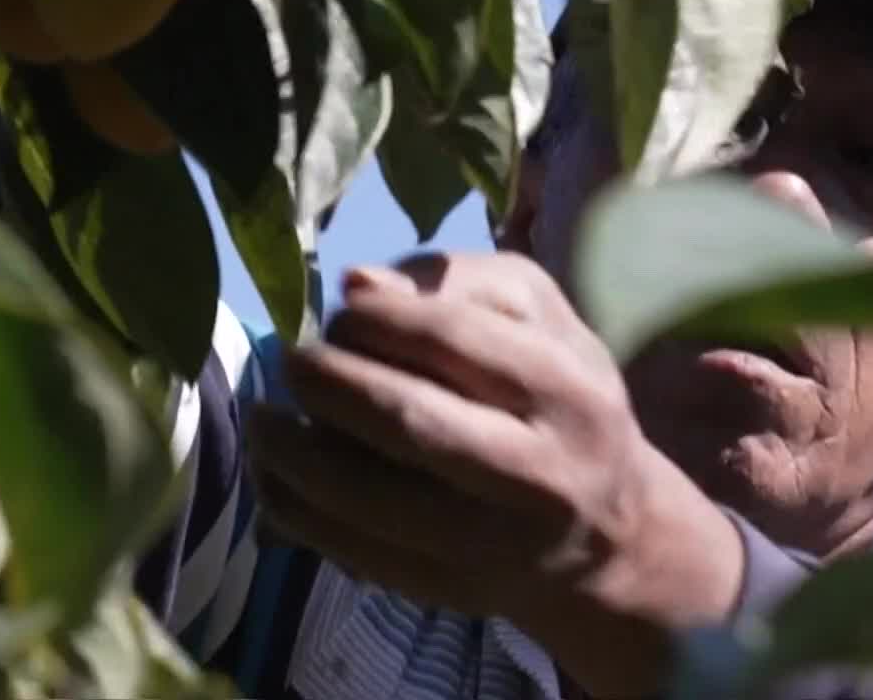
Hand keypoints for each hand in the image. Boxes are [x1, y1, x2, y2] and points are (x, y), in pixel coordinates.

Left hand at [247, 251, 744, 698]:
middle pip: (409, 421)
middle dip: (328, 384)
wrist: (610, 534)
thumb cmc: (561, 397)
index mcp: (566, 389)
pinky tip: (274, 473)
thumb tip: (358, 283)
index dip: (376, 317)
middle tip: (291, 362)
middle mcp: (538, 471)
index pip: (452, 337)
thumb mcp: (542, 318)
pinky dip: (296, 510)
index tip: (340, 310)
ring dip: (293, 453)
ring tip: (262, 419)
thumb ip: (459, 281)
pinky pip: (353, 549)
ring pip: (370, 497)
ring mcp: (493, 542)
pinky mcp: (451, 591)